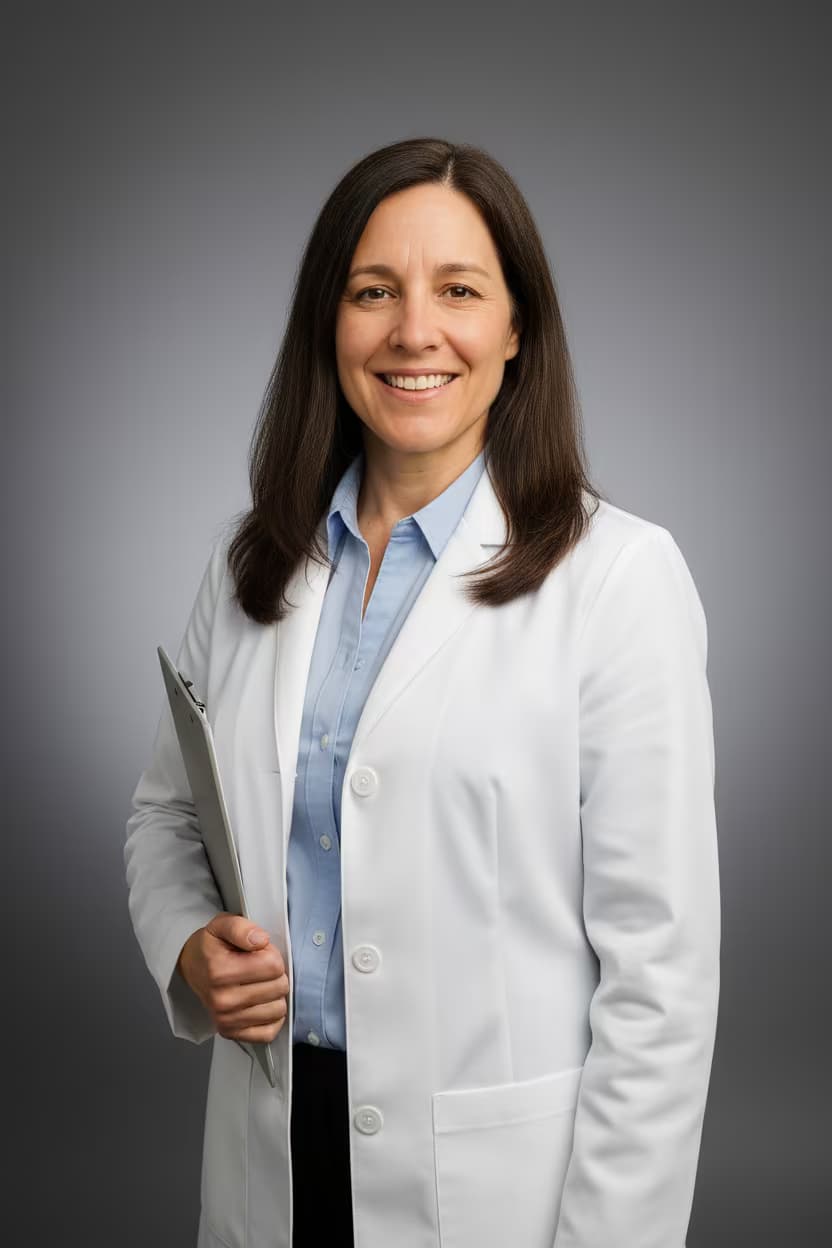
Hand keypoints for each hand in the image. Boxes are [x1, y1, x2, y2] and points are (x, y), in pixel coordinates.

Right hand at [176, 912, 289, 1042]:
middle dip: (275, 974)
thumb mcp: (222, 925)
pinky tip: (262, 1004)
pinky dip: (271, 1018)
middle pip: (279, 987)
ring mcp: (226, 1020)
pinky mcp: (231, 1033)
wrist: (192, 967)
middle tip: (258, 968)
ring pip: (278, 1010)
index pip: (273, 965)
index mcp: (220, 971)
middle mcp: (222, 1000)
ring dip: (275, 995)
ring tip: (259, 984)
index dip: (271, 954)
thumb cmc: (210, 947)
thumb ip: (242, 928)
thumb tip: (261, 940)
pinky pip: (268, 1032)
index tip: (258, 953)